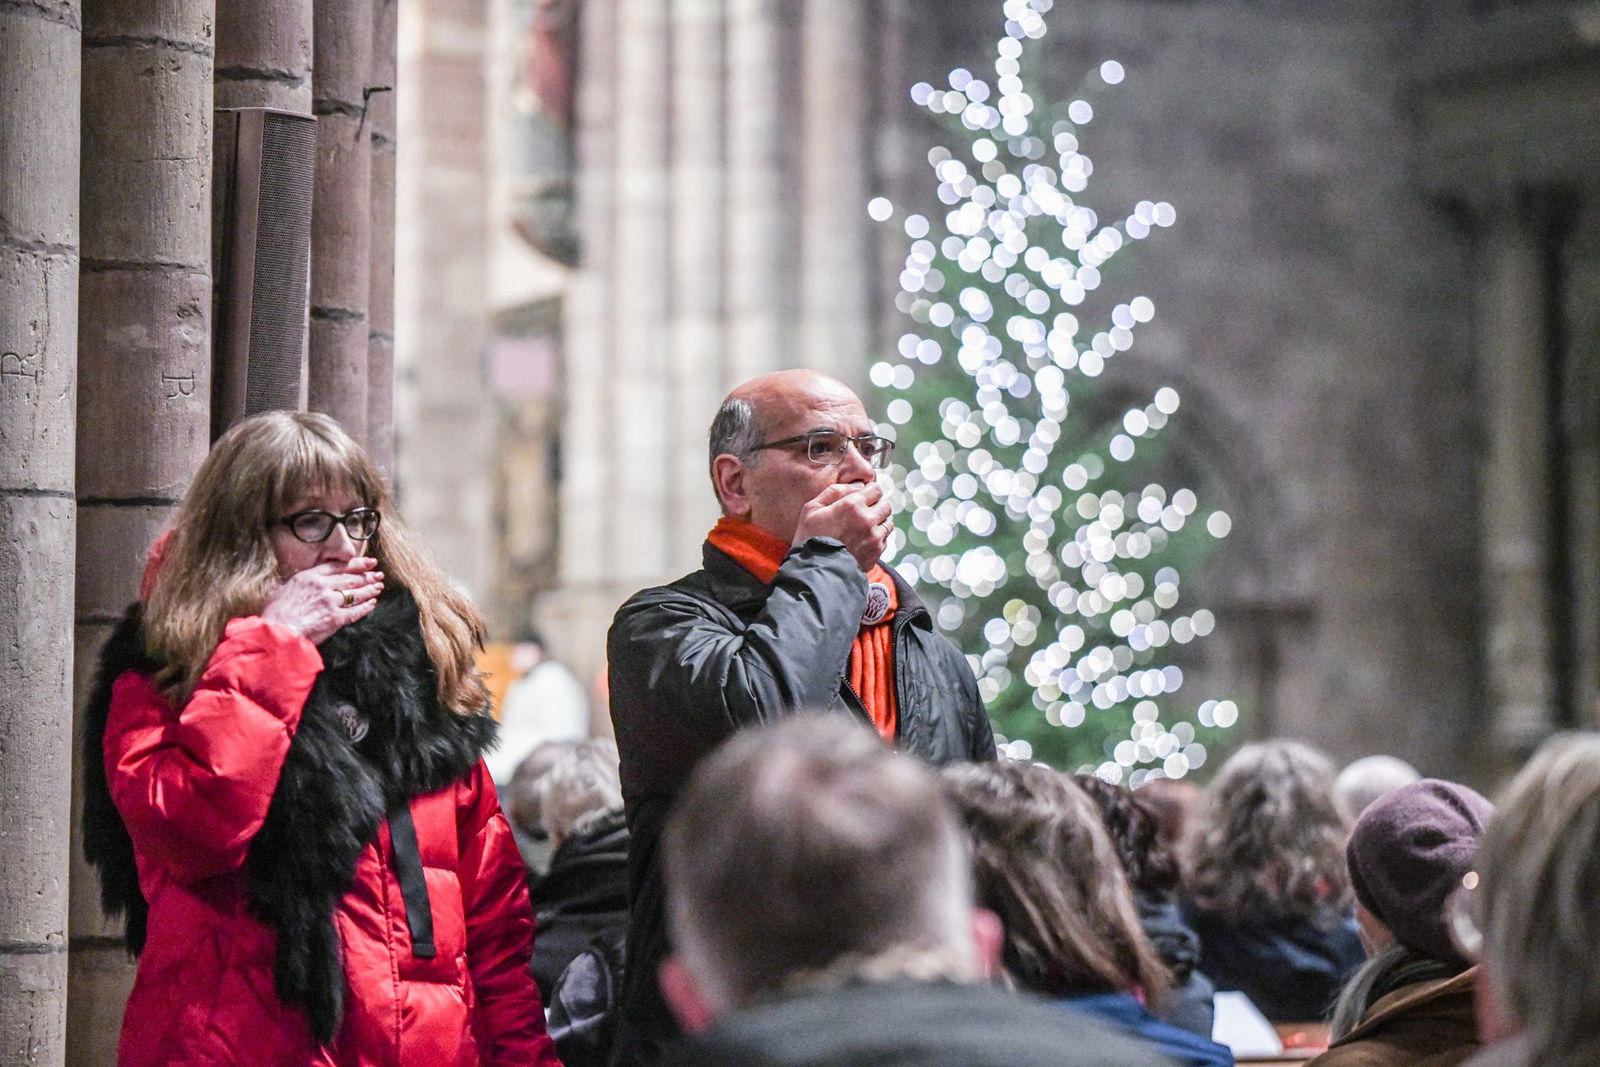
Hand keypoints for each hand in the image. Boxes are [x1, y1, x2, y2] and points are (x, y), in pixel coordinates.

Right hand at [260, 557, 384, 644]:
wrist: (276, 632)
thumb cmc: (275, 613)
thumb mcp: (286, 588)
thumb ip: (303, 582)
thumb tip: (312, 581)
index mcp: (309, 576)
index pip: (339, 566)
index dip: (357, 564)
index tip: (369, 562)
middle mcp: (322, 586)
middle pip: (351, 579)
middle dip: (368, 576)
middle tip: (378, 575)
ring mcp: (330, 602)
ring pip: (356, 593)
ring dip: (370, 590)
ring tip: (378, 587)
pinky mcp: (335, 618)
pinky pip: (355, 611)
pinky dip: (365, 607)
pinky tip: (372, 604)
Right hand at [792, 482, 892, 571]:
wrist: (816, 571)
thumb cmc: (810, 538)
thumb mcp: (812, 509)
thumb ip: (834, 492)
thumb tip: (856, 486)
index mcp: (852, 505)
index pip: (875, 489)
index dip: (869, 492)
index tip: (862, 497)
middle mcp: (868, 519)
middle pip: (885, 505)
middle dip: (876, 506)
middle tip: (863, 513)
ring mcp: (874, 537)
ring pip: (888, 522)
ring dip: (879, 522)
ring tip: (863, 529)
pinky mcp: (876, 553)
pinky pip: (884, 540)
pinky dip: (877, 539)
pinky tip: (862, 542)